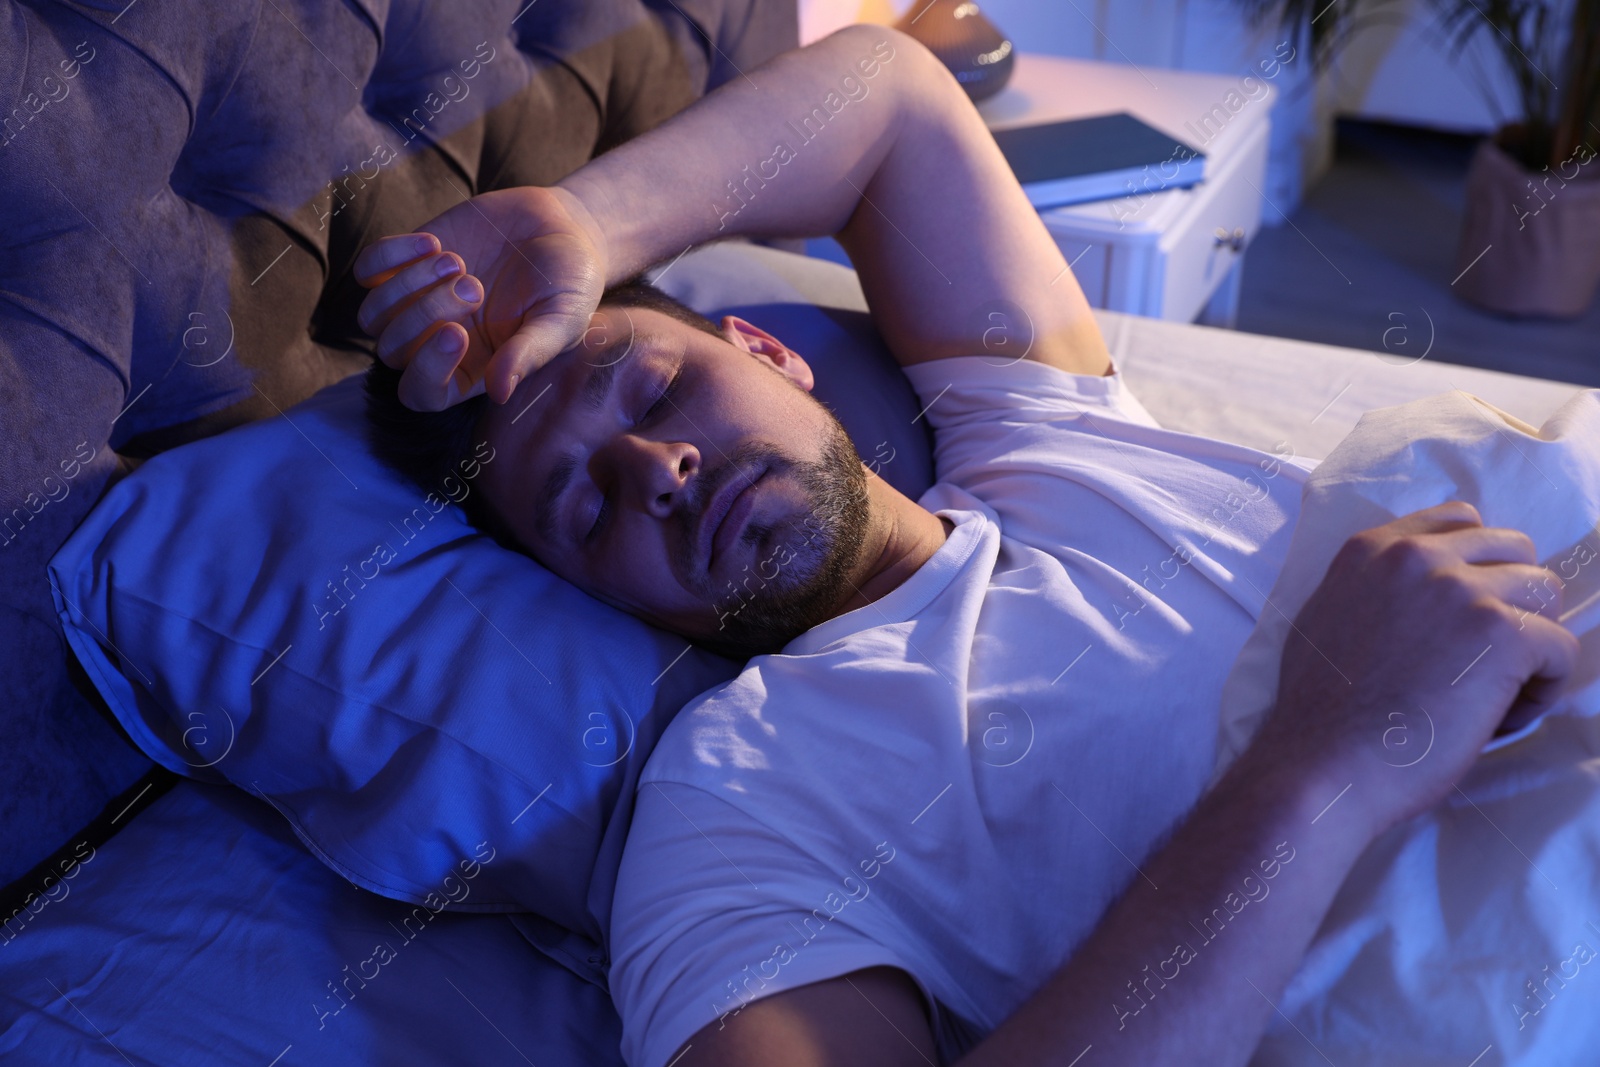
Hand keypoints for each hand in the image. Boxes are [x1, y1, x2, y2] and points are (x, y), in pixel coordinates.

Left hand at [354, 186, 608, 410]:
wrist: (562, 227)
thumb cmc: (569, 283)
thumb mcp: (562, 320)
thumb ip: (529, 354)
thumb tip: (500, 394)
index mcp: (471, 370)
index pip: (422, 394)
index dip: (427, 370)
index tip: (458, 333)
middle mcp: (436, 343)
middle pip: (393, 352)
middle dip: (428, 315)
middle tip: (474, 285)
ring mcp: (415, 303)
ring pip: (372, 315)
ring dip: (409, 286)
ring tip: (456, 262)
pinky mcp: (406, 263)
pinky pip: (368, 269)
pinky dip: (392, 254)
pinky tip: (434, 242)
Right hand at [1250, 501, 1578, 838]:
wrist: (1321, 764)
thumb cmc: (1319, 711)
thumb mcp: (1326, 617)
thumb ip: (1372, 588)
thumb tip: (1415, 596)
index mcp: (1372, 549)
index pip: (1460, 520)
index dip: (1479, 565)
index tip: (1469, 609)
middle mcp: (1418, 556)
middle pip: (1514, 551)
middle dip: (1512, 601)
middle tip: (1485, 657)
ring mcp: (1462, 591)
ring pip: (1544, 595)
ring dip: (1531, 642)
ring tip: (1497, 691)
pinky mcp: (1502, 635)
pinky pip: (1561, 648)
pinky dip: (1544, 686)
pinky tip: (1504, 716)